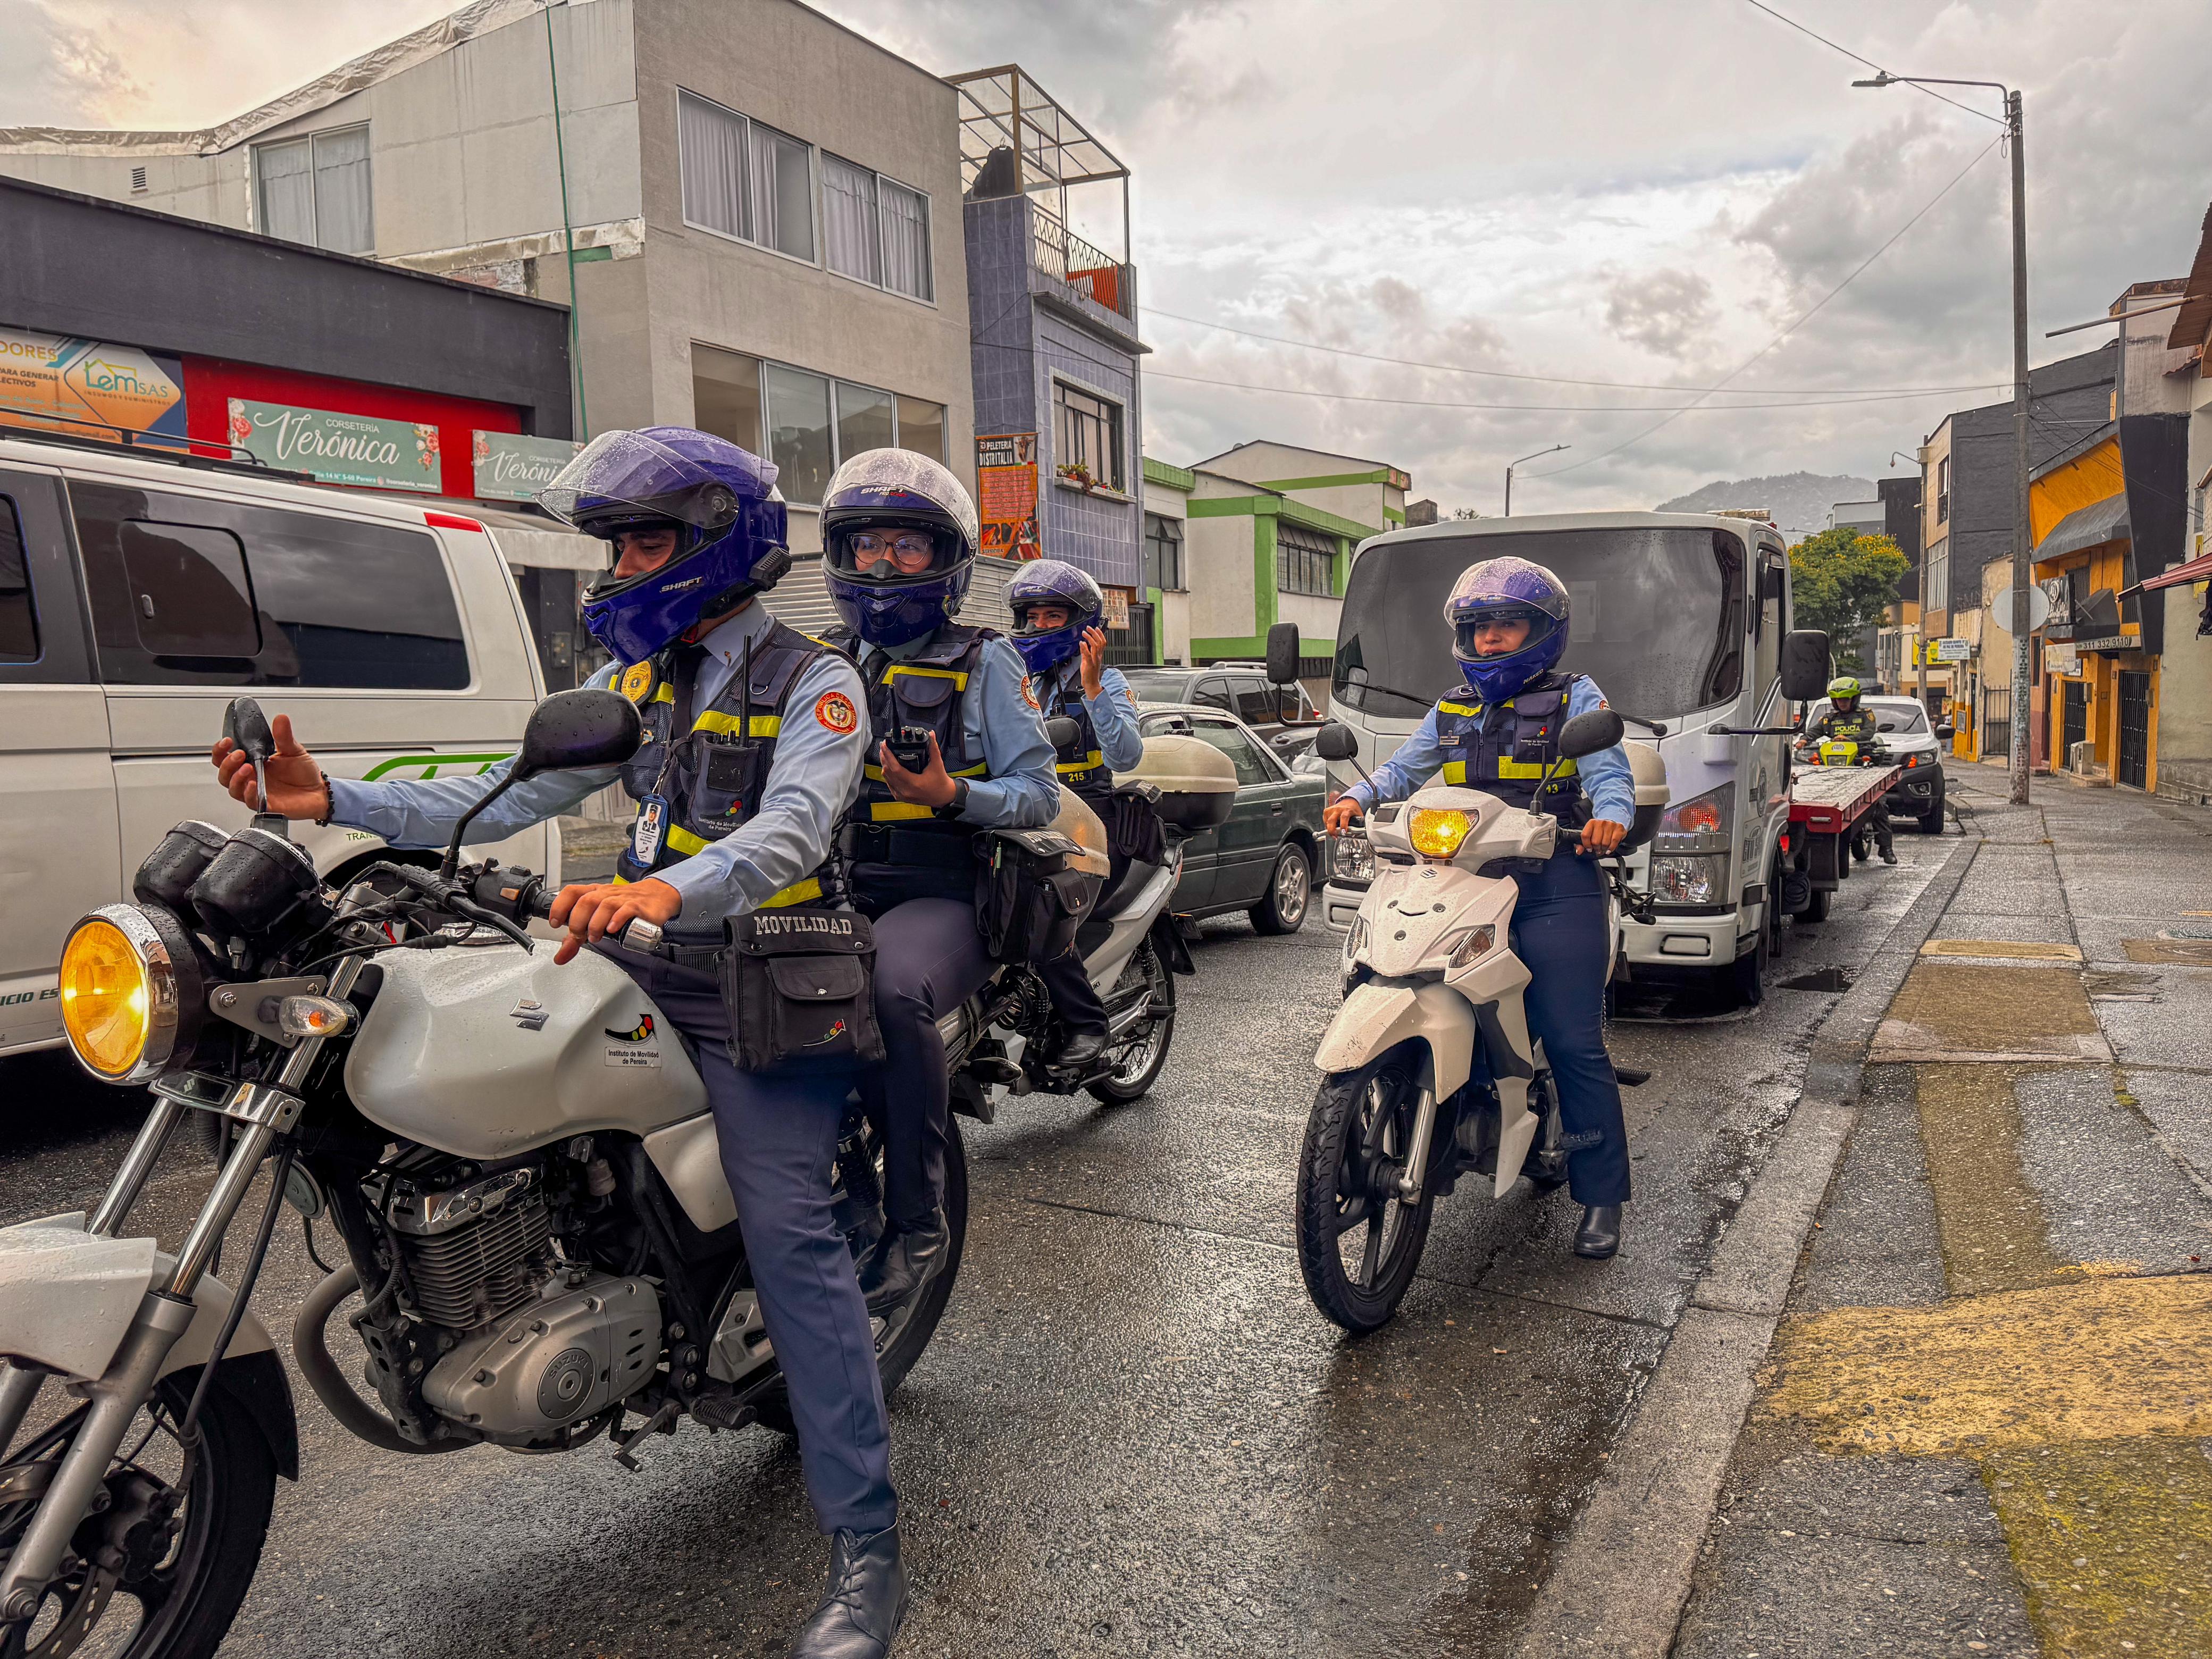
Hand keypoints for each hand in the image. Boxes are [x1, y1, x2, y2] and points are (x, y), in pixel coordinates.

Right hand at [212, 713, 329, 818]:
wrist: (318, 792)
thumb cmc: (303, 774)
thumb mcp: (293, 750)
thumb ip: (284, 736)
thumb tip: (280, 719)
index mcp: (253, 763)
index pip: (226, 758)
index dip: (221, 750)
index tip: (227, 741)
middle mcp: (251, 778)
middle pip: (224, 774)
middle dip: (227, 763)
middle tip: (239, 754)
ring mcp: (256, 792)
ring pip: (233, 788)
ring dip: (236, 777)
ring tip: (248, 768)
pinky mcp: (265, 805)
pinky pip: (250, 801)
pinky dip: (249, 793)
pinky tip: (254, 784)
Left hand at [547, 878, 681, 965]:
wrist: (656, 896)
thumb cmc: (624, 906)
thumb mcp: (597, 918)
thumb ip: (577, 938)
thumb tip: (560, 956)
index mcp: (593, 893)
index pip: (571, 892)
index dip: (560, 906)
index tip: (556, 923)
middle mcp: (606, 894)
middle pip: (586, 901)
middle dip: (578, 921)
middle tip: (579, 935)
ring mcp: (622, 899)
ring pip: (604, 905)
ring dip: (595, 924)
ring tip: (595, 937)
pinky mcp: (638, 907)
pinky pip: (626, 910)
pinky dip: (617, 920)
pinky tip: (613, 929)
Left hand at [879, 733, 956, 807]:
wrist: (943, 797)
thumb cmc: (940, 783)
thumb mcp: (937, 764)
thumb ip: (933, 748)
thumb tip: (931, 735)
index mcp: (914, 783)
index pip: (895, 768)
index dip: (888, 755)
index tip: (885, 746)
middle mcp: (906, 790)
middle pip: (887, 772)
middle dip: (884, 758)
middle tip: (884, 748)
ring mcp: (902, 795)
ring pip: (886, 778)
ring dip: (885, 766)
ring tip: (885, 755)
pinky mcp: (900, 796)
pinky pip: (889, 784)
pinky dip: (888, 775)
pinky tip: (889, 768)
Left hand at [1078, 626, 1108, 699]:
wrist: (1091, 685)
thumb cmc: (1089, 675)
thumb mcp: (1086, 661)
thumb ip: (1085, 652)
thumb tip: (1082, 644)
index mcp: (1098, 656)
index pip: (1102, 642)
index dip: (1099, 634)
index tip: (1095, 628)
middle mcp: (1097, 657)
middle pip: (1100, 642)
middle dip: (1095, 633)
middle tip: (1089, 628)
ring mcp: (1094, 660)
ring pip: (1096, 646)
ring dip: (1090, 638)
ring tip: (1084, 633)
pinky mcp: (1090, 664)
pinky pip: (1088, 654)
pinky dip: (1085, 647)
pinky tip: (1081, 643)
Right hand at [1323, 796, 1364, 835]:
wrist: (1349, 801)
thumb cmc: (1353, 809)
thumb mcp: (1359, 816)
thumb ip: (1358, 824)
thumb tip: (1356, 834)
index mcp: (1347, 810)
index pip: (1344, 817)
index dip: (1343, 825)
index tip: (1343, 832)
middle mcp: (1338, 809)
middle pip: (1331, 820)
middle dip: (1331, 830)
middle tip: (1335, 837)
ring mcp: (1331, 809)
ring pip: (1327, 821)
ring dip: (1329, 829)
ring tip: (1333, 833)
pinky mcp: (1326, 811)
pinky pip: (1325, 820)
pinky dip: (1327, 825)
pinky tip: (1331, 827)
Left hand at [1578, 818, 1626, 855]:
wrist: (1612, 823)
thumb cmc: (1600, 830)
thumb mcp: (1590, 834)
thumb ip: (1582, 843)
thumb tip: (1579, 851)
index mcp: (1591, 823)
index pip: (1585, 835)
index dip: (1586, 845)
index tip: (1589, 848)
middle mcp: (1601, 822)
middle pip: (1595, 841)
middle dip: (1596, 848)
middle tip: (1597, 850)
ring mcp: (1610, 825)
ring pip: (1605, 843)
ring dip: (1603, 849)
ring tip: (1603, 849)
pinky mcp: (1618, 829)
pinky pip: (1614, 842)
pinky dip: (1611, 848)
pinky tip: (1609, 849)